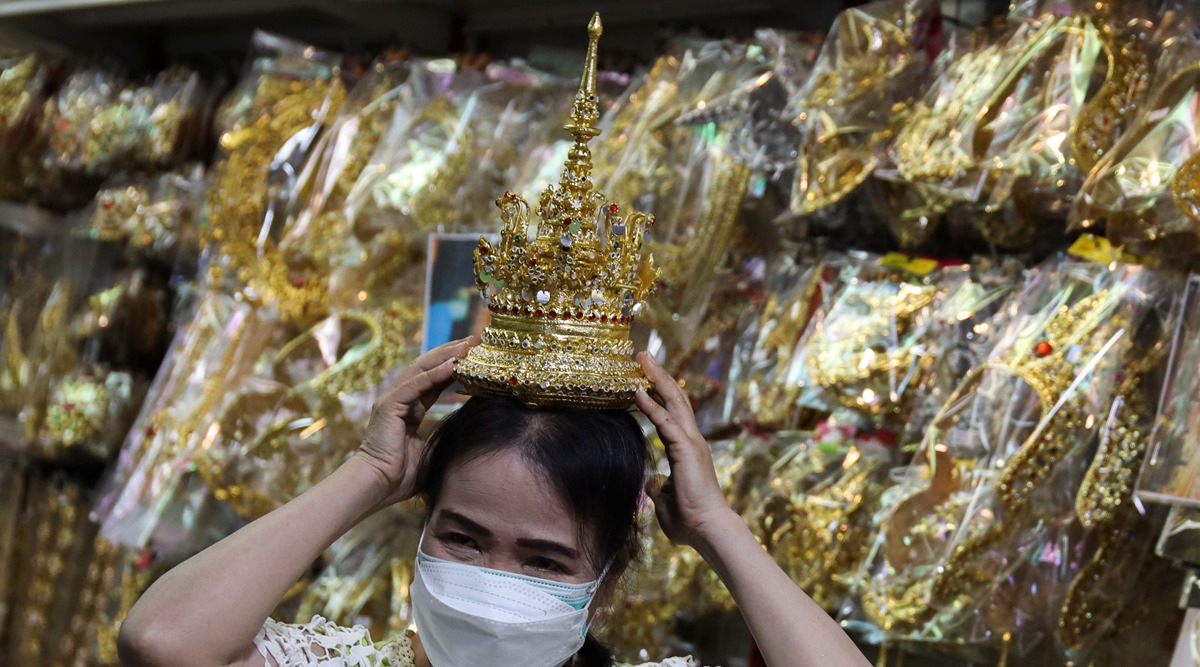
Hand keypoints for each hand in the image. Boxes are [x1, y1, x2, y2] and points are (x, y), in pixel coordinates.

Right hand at [357, 337, 474, 507]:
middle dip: (451, 353)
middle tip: (474, 341)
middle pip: (428, 367)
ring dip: (446, 356)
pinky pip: (415, 384)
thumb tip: (471, 428)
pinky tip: (453, 364)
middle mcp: (400, 399)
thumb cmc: (402, 475)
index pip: (434, 380)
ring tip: (467, 345)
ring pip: (422, 369)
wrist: (378, 486)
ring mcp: (392, 399)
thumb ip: (446, 434)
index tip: (475, 356)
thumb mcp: (433, 449)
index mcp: (410, 409)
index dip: (453, 367)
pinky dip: (435, 373)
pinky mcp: (389, 405)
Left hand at [634, 352, 734, 549]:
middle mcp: (691, 439)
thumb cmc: (690, 520)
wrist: (707, 530)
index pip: (671, 413)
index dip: (658, 393)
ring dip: (657, 379)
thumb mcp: (666, 501)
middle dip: (659, 375)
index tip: (644, 377)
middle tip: (643, 355)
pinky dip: (651, 405)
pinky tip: (638, 391)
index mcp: (687, 449)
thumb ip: (658, 488)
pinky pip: (665, 421)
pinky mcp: (686, 449)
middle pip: (675, 398)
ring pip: (674, 401)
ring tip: (642, 359)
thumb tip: (650, 483)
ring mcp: (691, 442)